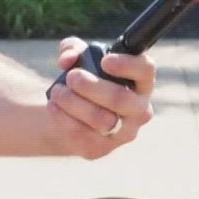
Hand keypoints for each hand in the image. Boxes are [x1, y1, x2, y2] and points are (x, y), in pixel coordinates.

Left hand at [48, 38, 154, 157]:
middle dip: (93, 87)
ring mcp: (123, 132)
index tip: (105, 61)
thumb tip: (68, 59)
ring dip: (74, 103)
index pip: (145, 70)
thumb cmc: (84, 80)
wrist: (71, 115)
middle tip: (72, 77)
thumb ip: (72, 49)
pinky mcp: (102, 149)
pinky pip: (83, 136)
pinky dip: (64, 119)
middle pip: (121, 99)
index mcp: (140, 82)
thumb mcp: (77, 58)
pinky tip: (53, 107)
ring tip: (57, 92)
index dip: (127, 65)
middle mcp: (139, 109)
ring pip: (102, 120)